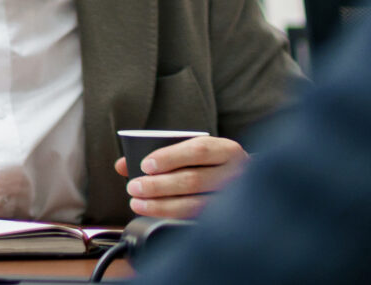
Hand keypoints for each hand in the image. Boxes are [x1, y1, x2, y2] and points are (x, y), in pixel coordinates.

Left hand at [115, 135, 248, 218]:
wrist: (248, 183)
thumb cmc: (209, 164)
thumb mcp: (191, 151)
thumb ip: (159, 154)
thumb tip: (122, 165)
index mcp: (226, 150)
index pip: (198, 150)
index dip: (170, 157)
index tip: (145, 165)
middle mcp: (236, 174)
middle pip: (194, 180)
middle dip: (159, 185)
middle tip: (134, 188)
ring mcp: (236, 199)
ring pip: (197, 204)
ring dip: (163, 205)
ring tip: (139, 204)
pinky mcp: (231, 219)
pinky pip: (201, 221)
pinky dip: (175, 218)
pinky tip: (158, 216)